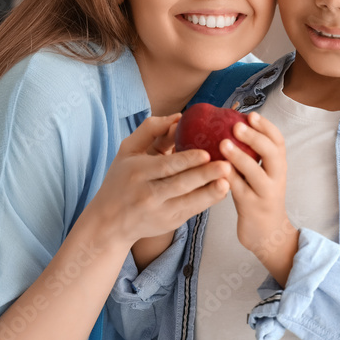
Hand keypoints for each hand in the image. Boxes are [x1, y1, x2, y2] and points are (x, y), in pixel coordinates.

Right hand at [86, 114, 230, 254]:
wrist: (110, 222)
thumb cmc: (121, 179)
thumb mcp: (127, 151)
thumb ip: (150, 130)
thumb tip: (178, 116)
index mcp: (137, 172)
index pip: (165, 166)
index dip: (186, 160)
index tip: (206, 153)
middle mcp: (147, 194)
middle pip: (179, 185)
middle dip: (204, 175)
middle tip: (226, 165)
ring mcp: (160, 212)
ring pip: (189, 202)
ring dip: (211, 192)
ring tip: (229, 181)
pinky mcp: (170, 223)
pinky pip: (193, 211)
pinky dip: (208, 201)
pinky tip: (223, 190)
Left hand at [219, 112, 297, 285]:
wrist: (268, 235)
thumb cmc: (259, 199)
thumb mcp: (263, 176)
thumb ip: (253, 156)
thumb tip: (232, 128)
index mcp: (279, 167)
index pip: (278, 142)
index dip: (267, 127)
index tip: (251, 115)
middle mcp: (276, 178)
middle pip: (272, 154)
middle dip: (255, 137)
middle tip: (236, 126)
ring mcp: (265, 194)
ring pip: (255, 172)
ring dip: (239, 157)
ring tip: (223, 144)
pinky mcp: (252, 208)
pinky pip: (238, 190)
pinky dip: (227, 177)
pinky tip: (214, 168)